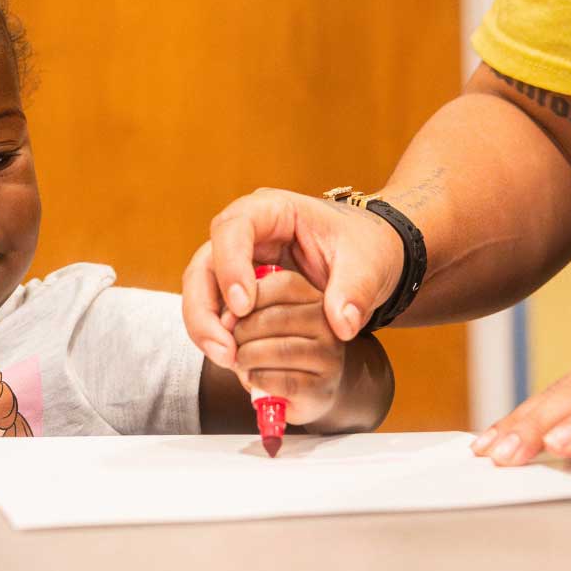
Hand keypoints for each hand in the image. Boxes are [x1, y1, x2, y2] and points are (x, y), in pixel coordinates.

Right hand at [182, 188, 401, 366]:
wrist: (368, 256)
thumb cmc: (364, 248)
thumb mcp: (367, 265)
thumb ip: (354, 291)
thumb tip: (342, 326)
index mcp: (273, 210)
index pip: (233, 228)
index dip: (230, 266)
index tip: (244, 307)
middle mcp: (245, 232)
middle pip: (204, 263)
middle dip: (205, 309)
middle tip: (225, 349)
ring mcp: (237, 259)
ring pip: (202, 290)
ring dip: (206, 327)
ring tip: (229, 360)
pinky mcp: (238, 285)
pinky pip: (215, 309)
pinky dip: (218, 334)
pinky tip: (235, 360)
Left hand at [227, 268, 347, 426]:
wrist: (302, 393)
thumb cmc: (273, 350)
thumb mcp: (259, 322)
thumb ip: (241, 312)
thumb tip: (225, 322)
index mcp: (315, 297)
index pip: (284, 284)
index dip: (251, 299)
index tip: (230, 318)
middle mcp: (329, 323)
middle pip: (278, 317)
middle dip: (243, 332)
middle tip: (231, 344)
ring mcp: (330, 357)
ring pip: (281, 350)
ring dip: (248, 357)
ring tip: (240, 362)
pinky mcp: (322, 388)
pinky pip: (283, 381)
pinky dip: (258, 380)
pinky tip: (252, 378)